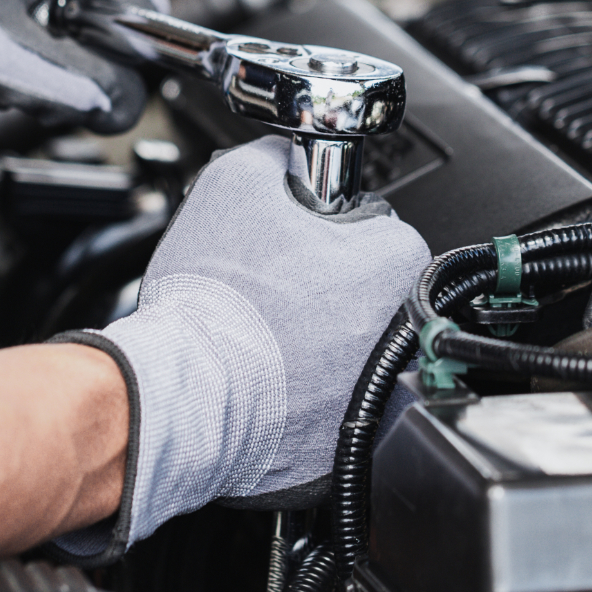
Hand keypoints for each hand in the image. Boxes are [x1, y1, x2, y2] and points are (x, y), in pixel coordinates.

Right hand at [51, 136, 430, 563]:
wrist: (189, 392)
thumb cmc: (216, 300)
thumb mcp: (234, 181)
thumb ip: (273, 155)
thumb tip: (282, 155)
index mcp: (394, 260)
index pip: (374, 223)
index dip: (325, 223)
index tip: (295, 234)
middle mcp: (403, 328)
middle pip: (365, 285)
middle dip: (323, 278)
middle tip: (271, 281)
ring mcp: (380, 388)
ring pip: (347, 342)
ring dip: (313, 331)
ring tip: (262, 326)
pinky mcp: (347, 436)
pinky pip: (328, 395)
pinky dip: (301, 384)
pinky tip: (263, 369)